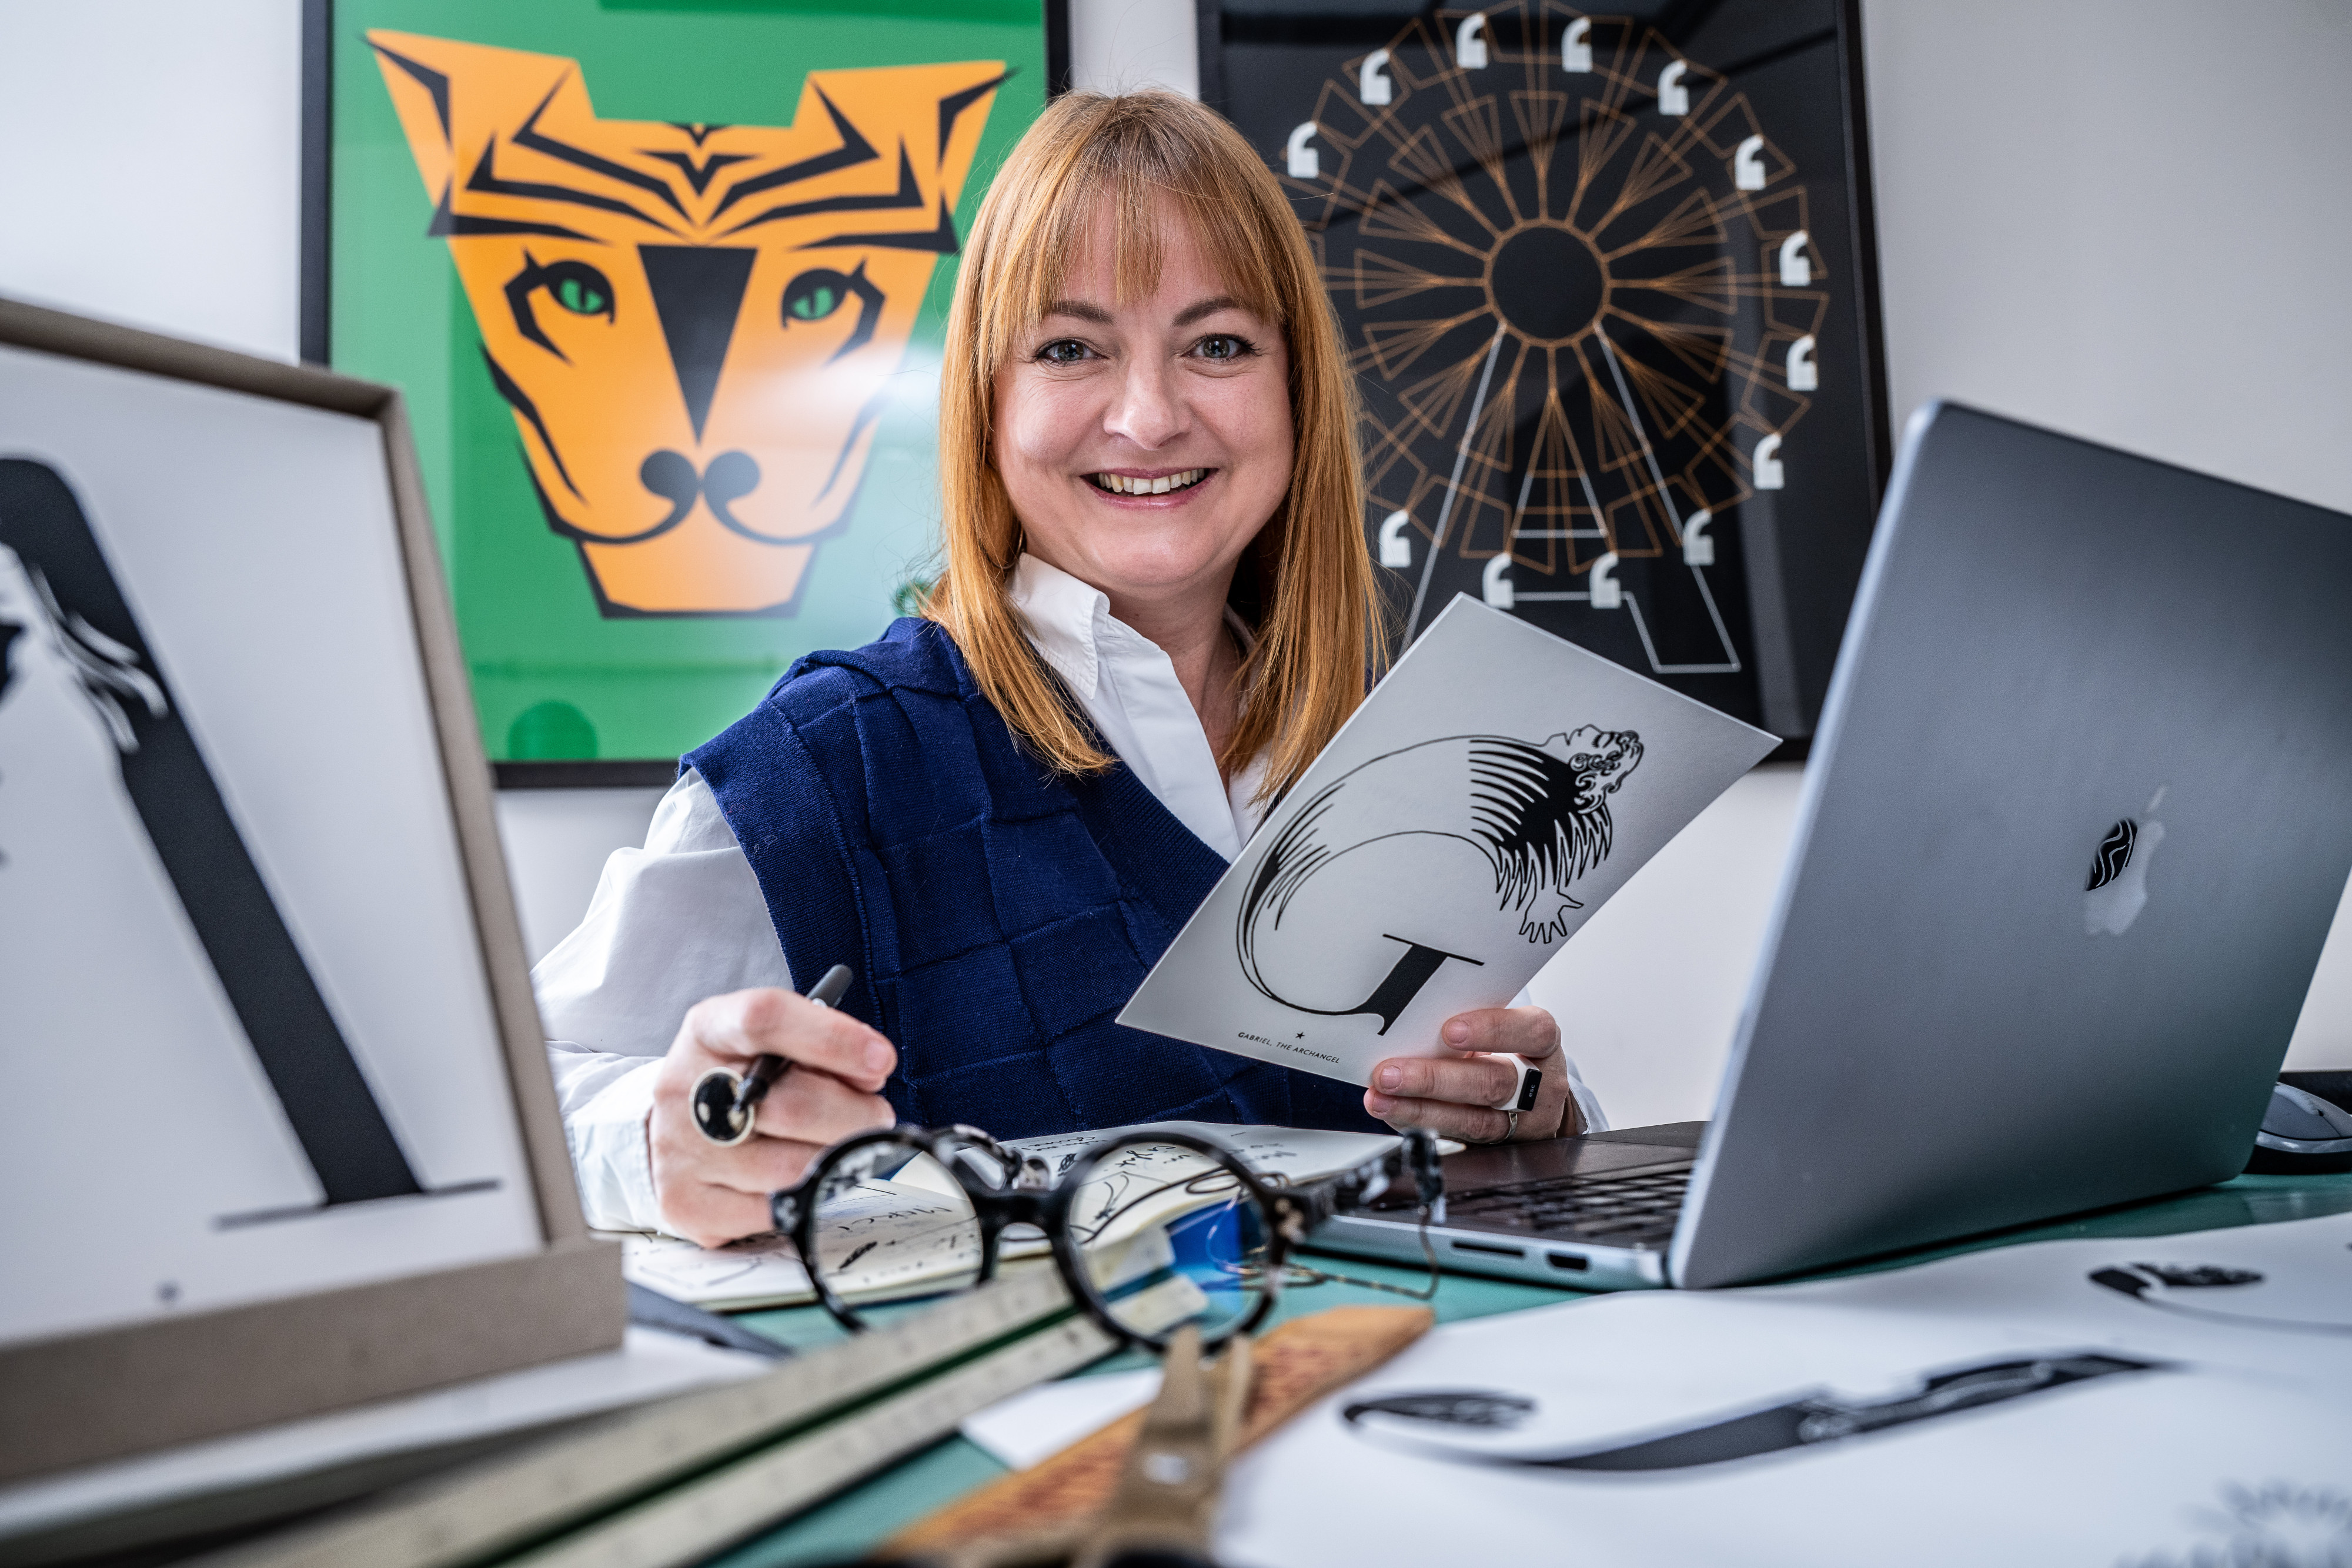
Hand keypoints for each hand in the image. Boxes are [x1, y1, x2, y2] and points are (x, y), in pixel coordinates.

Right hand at [647, 987, 897, 1246]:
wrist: (674, 1130)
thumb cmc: (740, 1081)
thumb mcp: (770, 1044)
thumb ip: (819, 1047)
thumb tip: (871, 1072)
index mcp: (709, 1030)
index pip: (767, 1019)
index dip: (832, 1039)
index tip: (880, 1060)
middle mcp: (685, 1086)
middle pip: (793, 1105)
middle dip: (854, 1114)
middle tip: (876, 1115)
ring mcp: (681, 1149)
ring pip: (791, 1167)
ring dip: (838, 1159)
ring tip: (845, 1146)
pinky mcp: (686, 1202)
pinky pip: (775, 1211)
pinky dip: (805, 1196)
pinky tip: (805, 1179)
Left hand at [1363, 1006, 1580, 1143]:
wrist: (1533, 1093)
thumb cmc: (1506, 1047)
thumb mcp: (1500, 1027)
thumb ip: (1468, 1022)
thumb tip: (1409, 1019)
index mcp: (1542, 1041)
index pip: (1531, 1032)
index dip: (1492, 1030)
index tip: (1449, 1030)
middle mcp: (1539, 1084)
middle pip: (1493, 1083)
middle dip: (1435, 1079)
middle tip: (1391, 1074)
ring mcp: (1524, 1121)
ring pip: (1475, 1121)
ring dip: (1420, 1110)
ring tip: (1382, 1099)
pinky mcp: (1501, 1145)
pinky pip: (1459, 1139)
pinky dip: (1420, 1125)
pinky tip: (1394, 1113)